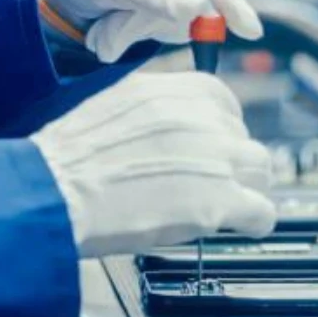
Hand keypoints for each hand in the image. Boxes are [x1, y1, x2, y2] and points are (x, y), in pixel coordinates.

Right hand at [30, 72, 275, 257]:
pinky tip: (241, 225)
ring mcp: (216, 159)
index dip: (219, 132)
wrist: (55, 189)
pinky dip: (255, 221)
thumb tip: (166, 123)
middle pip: (242, 138)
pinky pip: (262, 211)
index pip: (223, 105)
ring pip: (260, 169)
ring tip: (229, 205)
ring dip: (248, 187)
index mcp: (176, 90)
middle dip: (231, 162)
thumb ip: (150, 107)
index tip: (210, 149)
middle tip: (212, 183)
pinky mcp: (220, 201)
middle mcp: (202, 118)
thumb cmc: (68, 155)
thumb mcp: (112, 104)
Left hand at [41, 0, 262, 62]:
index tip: (246, 28)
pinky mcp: (176, 3)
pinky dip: (135, 34)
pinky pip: (169, 29)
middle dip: (155, 19)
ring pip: (184, 16)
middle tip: (111, 36)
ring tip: (103, 27)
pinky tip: (110, 27)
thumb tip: (197, 8)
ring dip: (138, 28)